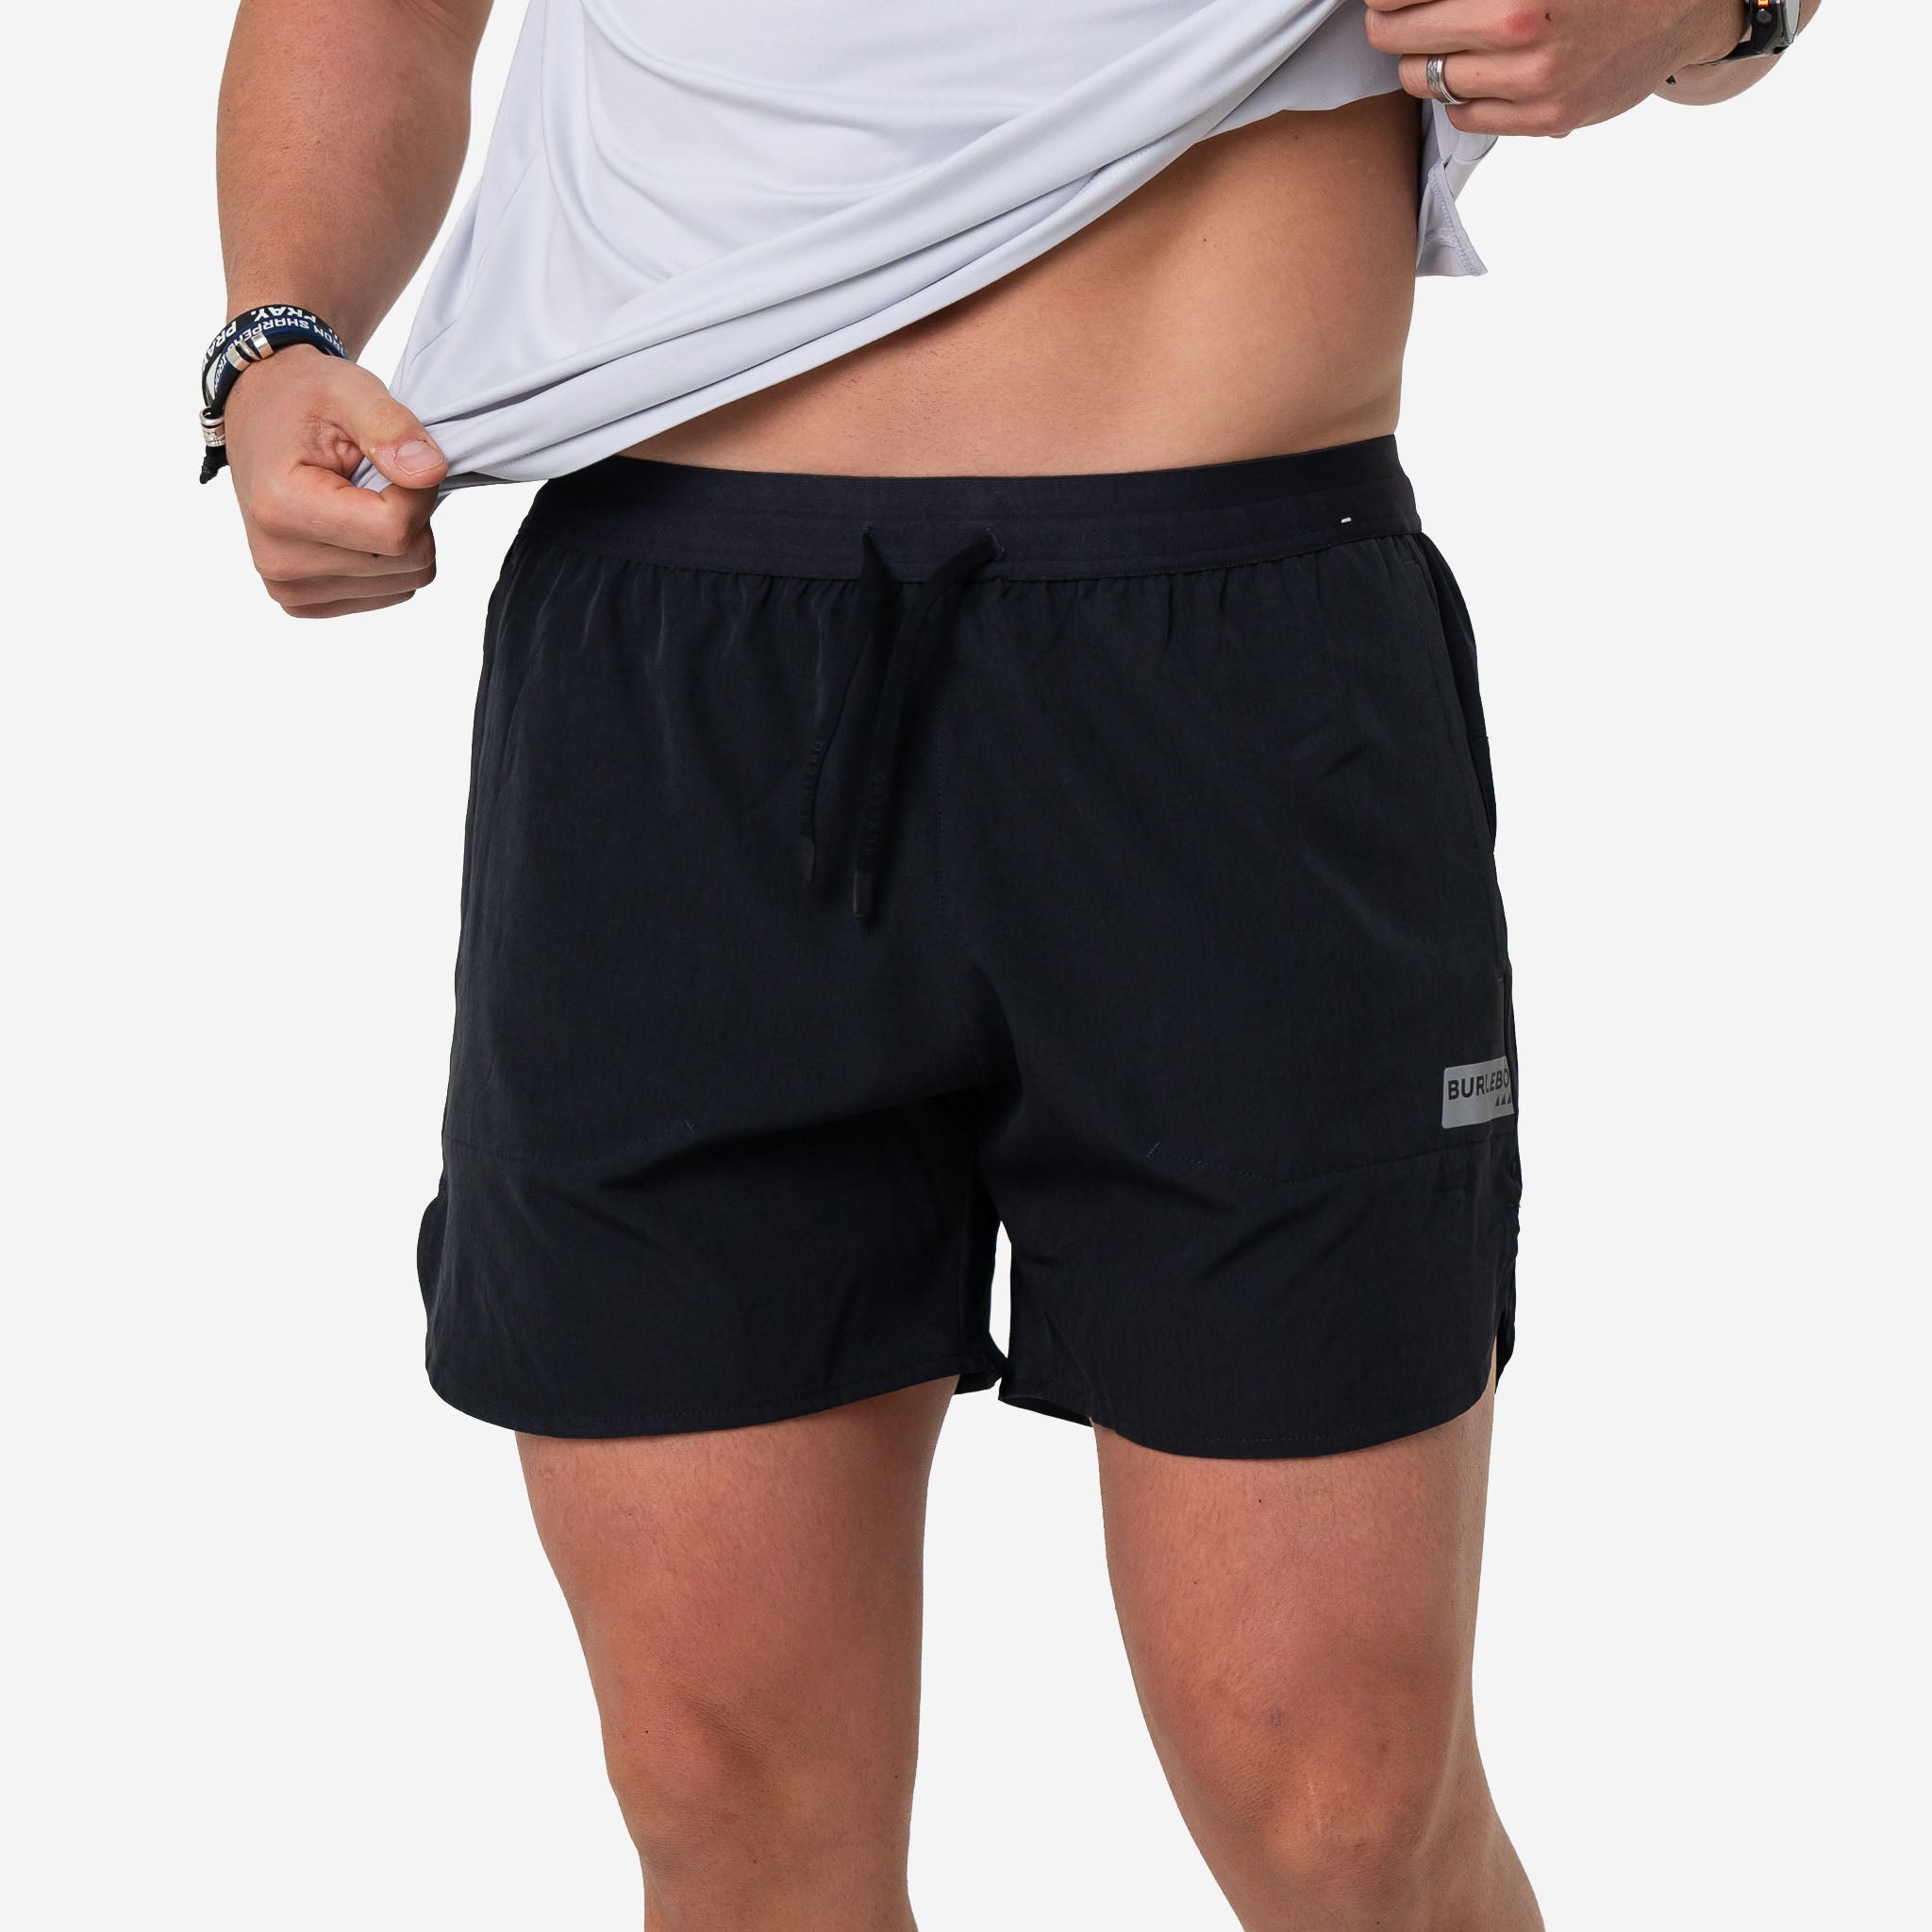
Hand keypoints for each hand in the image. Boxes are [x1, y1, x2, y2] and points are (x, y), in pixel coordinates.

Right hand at [223, 346, 447, 618]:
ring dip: (401, 537)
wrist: (259, 416)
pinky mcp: (305, 602)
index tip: (396, 458)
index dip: (418, 490)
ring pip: (406, 581)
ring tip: (359, 496)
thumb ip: (391, 426)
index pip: (396, 530)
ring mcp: (291, 590)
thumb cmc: (300, 402)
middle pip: (406, 560)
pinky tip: (354, 524)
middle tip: (374, 475)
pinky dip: (388, 558)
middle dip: (410, 513)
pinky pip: (390, 592)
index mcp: (281, 508)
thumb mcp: (347, 389)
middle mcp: (280, 561)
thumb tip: (430, 471)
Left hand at [1363, 0, 1746, 134]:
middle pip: (1403, 38)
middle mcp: (1519, 23)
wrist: (1682, 4)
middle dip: (1390, 26)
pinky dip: (1458, 95)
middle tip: (1391, 18)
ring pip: (1427, 81)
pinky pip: (1464, 116)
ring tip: (1439, 44)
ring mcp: (1534, 78)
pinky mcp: (1547, 118)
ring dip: (1422, 63)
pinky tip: (1476, 71)